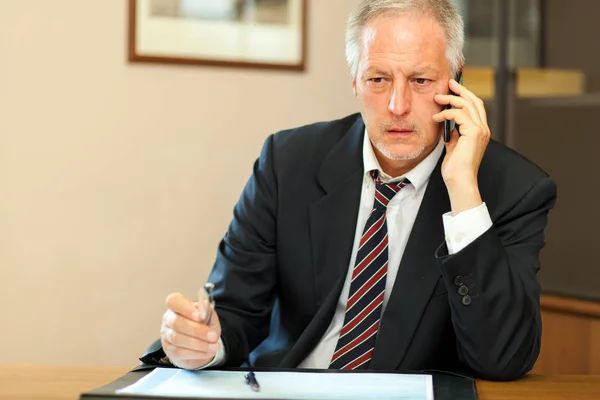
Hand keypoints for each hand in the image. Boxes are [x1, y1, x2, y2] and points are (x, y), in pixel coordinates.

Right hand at [160, 292, 221, 369]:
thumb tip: (205, 307)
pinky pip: (180, 352)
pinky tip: (208, 352)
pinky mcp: (169, 350)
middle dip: (197, 330)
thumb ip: (206, 310)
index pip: (174, 301)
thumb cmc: (202, 323)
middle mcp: (168, 318)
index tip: (200, 316)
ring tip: (214, 346)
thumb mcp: (208, 314)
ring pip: (178, 339)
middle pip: (177, 323)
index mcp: (176, 305)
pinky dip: (196, 353)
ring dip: (199, 344)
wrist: (198, 341)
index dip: (186, 308)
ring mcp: (166, 335)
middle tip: (213, 336)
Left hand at [433, 78, 490, 214]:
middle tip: (448, 83)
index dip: (465, 95)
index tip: (452, 89)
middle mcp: (483, 129)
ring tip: (437, 98)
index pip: (475, 107)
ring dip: (451, 99)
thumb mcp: (453, 147)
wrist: (460, 181)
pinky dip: (447, 113)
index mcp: (480, 131)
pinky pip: (460, 114)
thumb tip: (447, 125)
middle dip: (461, 90)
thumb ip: (454, 135)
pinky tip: (436, 118)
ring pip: (468, 104)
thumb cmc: (456, 169)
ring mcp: (480, 130)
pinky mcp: (474, 133)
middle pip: (474, 101)